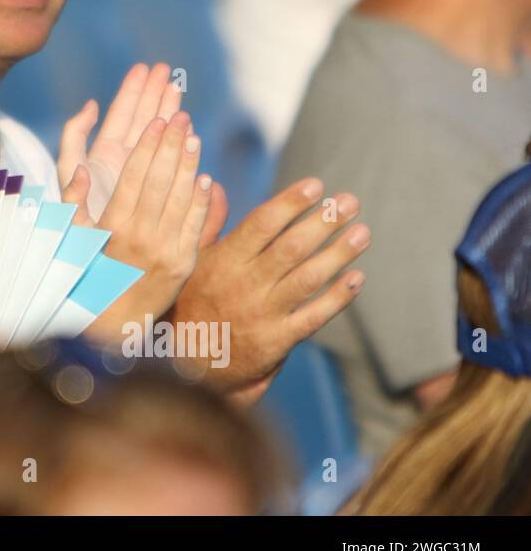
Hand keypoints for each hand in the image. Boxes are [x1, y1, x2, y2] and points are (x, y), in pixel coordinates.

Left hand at [58, 62, 182, 217]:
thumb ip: (74, 142)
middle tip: (166, 69)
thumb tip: (90, 106)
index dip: (132, 91)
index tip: (144, 69)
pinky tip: (189, 128)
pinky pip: (171, 162)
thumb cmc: (78, 223)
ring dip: (167, 111)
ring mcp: (140, 175)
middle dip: (153, 93)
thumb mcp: (68, 174)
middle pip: (141, 119)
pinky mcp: (158, 193)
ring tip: (177, 86)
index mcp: (101, 155)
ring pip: (157, 136)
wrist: (97, 264)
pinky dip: (180, 143)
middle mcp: (121, 162)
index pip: (121, 115)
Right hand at [84, 111, 213, 334]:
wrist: (113, 325)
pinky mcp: (184, 264)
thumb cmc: (87, 277)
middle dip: (171, 144)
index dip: (147, 146)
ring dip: (189, 164)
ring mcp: (165, 250)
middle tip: (180, 117)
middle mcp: (141, 236)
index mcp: (113, 227)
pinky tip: (206, 179)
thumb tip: (82, 170)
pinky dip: (201, 201)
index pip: (134, 176)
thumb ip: (75, 204)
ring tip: (194, 137)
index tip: (157, 121)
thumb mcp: (72, 242)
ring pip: (181, 198)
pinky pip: (195, 226)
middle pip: (160, 180)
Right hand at [168, 178, 370, 401]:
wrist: (187, 365)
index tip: (316, 186)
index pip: (261, 224)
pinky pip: (313, 317)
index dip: (290, 203)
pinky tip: (357, 277)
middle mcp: (244, 285)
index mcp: (223, 261)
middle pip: (291, 248)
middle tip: (350, 202)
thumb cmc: (188, 304)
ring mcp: (262, 314)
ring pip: (307, 279)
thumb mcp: (188, 263)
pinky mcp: (276, 341)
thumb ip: (205, 224)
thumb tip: (213, 185)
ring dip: (339, 254)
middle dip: (324, 222)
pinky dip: (337, 297)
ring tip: (362, 232)